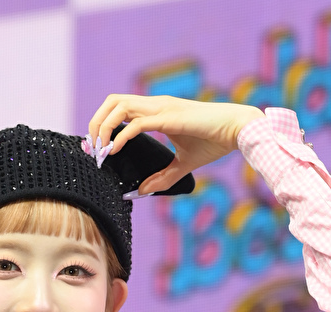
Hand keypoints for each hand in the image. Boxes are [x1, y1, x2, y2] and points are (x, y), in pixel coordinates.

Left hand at [88, 95, 262, 192]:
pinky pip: (137, 123)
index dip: (102, 124)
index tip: (97, 148)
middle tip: (94, 150)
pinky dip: (121, 137)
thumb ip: (163, 178)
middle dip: (96, 123)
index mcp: (156, 111)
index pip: (119, 108)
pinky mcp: (169, 117)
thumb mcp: (183, 165)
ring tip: (101, 152)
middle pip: (112, 101)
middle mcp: (155, 105)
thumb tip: (142, 191)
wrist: (236, 130)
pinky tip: (114, 152)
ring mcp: (162, 108)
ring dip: (104, 128)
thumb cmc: (213, 141)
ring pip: (120, 107)